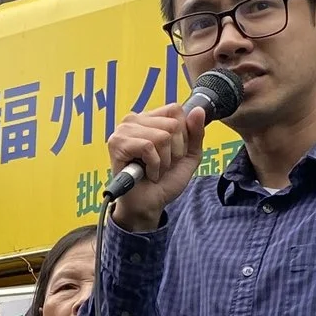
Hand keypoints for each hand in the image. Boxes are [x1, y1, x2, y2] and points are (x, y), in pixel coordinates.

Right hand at [104, 104, 210, 232]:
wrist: (150, 204)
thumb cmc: (165, 180)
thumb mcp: (188, 156)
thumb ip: (196, 133)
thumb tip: (198, 110)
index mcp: (150, 118)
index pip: (176, 110)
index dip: (182, 135)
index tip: (172, 153)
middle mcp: (135, 120)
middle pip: (172, 124)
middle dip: (174, 151)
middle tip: (162, 164)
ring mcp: (124, 130)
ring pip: (162, 136)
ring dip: (164, 161)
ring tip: (154, 169)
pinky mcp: (117, 143)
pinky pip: (148, 147)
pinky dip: (154, 165)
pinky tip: (147, 173)